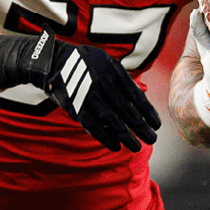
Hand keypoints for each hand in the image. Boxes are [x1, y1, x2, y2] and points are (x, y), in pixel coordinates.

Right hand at [0, 32, 159, 150]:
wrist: (53, 61)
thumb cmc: (85, 62)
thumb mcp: (106, 62)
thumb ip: (122, 78)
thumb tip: (141, 98)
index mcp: (114, 72)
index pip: (135, 96)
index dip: (147, 112)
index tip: (157, 125)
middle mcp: (103, 84)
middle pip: (126, 111)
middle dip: (141, 128)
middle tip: (152, 140)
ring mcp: (88, 96)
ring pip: (111, 121)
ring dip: (126, 136)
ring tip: (137, 147)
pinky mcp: (74, 107)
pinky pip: (93, 126)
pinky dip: (105, 138)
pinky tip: (115, 146)